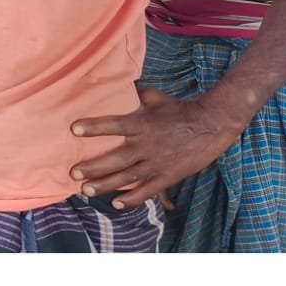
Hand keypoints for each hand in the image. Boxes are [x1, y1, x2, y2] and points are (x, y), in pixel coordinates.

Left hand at [69, 88, 243, 210]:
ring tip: (86, 190)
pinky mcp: (168, 176)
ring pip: (127, 177)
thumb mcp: (156, 97)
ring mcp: (158, 163)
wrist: (212, 126)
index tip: (74, 130)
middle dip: (93, 167)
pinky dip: (132, 199)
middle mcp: (147, 145)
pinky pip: (148, 190)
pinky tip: (116, 204)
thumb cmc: (179, 109)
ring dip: (105, 185)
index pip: (114, 126)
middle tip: (73, 173)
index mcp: (143, 124)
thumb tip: (114, 81)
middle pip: (116, 159)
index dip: (94, 128)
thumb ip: (134, 94)